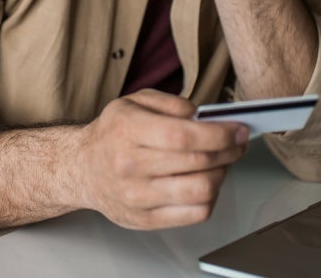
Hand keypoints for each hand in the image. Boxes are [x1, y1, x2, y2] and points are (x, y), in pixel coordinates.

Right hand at [72, 89, 249, 228]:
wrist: (82, 168)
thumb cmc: (113, 134)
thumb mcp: (134, 102)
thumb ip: (172, 103)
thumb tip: (205, 117)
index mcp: (128, 130)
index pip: (184, 136)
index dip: (220, 134)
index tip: (238, 130)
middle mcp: (129, 165)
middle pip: (197, 162)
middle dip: (229, 152)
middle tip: (236, 144)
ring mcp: (136, 196)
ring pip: (200, 191)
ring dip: (221, 175)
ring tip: (220, 164)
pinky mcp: (144, 219)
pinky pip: (194, 214)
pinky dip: (210, 198)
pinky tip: (205, 183)